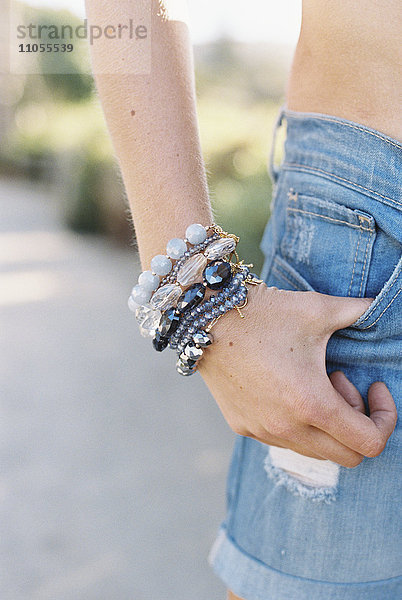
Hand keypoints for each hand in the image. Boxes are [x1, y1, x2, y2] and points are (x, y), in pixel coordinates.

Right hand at [198, 284, 396, 466]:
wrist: (207, 318)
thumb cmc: (265, 314)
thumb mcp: (318, 309)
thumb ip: (360, 310)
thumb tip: (381, 305)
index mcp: (312, 403)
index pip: (370, 443)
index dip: (386, 418)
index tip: (374, 386)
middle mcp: (287, 427)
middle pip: (348, 456)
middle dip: (357, 423)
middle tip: (340, 381)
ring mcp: (263, 431)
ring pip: (315, 451)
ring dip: (326, 424)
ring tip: (311, 382)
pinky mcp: (243, 427)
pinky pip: (284, 440)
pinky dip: (298, 424)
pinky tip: (286, 388)